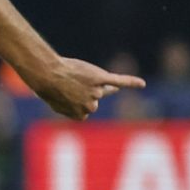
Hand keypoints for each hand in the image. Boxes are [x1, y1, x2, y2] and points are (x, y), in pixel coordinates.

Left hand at [21, 57, 144, 120]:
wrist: (47, 73)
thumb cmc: (49, 88)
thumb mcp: (58, 103)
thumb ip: (74, 108)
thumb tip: (89, 110)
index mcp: (81, 115)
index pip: (85, 109)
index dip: (76, 100)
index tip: (65, 95)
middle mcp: (91, 106)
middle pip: (94, 98)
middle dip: (84, 92)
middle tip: (68, 85)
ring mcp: (97, 92)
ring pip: (101, 88)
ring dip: (91, 83)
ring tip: (75, 78)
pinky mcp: (102, 79)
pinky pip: (120, 81)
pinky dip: (131, 82)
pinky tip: (142, 84)